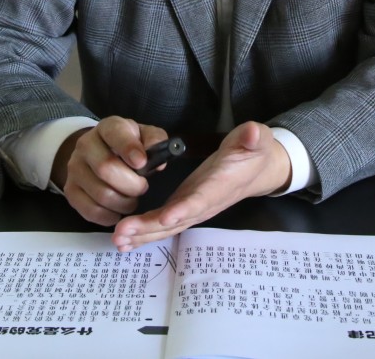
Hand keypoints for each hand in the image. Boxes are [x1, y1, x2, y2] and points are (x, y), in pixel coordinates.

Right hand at [52, 116, 170, 226]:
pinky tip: (118, 210)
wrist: (98, 153)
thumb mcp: (144, 136)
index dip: (129, 149)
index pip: (115, 134)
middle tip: (142, 187)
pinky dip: (109, 216)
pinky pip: (90, 210)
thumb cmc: (128, 146)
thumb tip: (159, 162)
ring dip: (123, 203)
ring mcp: (75, 168)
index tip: (142, 163)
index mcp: (107, 127)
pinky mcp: (70, 190)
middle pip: (106, 168)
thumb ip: (155, 142)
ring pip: (100, 193)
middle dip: (131, 184)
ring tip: (132, 200)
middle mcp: (86, 145)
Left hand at [111, 121, 290, 250]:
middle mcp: (205, 203)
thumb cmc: (253, 151)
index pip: (202, 199)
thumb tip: (252, 134)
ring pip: (167, 226)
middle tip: (122, 234)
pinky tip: (125, 239)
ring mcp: (193, 208)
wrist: (257, 169)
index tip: (165, 217)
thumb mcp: (257, 139)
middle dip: (149, 227)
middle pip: (176, 220)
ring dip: (142, 233)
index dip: (184, 209)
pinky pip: (164, 223)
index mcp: (221, 185)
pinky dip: (145, 232)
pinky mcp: (184, 207)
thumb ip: (253, 137)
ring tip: (117, 239)